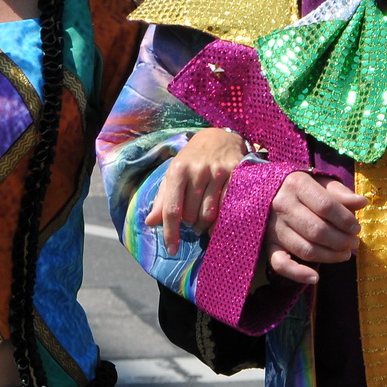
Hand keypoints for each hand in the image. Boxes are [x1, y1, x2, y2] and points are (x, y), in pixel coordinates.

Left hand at [142, 128, 247, 252]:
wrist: (219, 136)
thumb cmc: (192, 159)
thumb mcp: (173, 174)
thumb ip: (162, 198)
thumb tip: (150, 222)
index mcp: (178, 170)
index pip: (171, 209)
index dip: (170, 233)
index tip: (172, 250)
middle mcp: (197, 170)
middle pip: (191, 215)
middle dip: (189, 224)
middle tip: (192, 219)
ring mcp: (218, 172)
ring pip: (209, 214)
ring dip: (204, 224)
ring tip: (203, 218)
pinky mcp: (235, 174)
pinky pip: (227, 207)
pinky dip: (220, 219)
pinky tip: (217, 218)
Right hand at [262, 174, 367, 284]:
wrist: (267, 192)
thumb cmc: (301, 188)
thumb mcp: (320, 182)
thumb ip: (340, 192)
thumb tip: (362, 202)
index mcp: (296, 184)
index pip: (326, 206)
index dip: (345, 220)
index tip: (356, 228)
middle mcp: (282, 205)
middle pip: (317, 230)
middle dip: (341, 240)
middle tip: (354, 243)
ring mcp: (273, 227)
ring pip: (306, 249)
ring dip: (330, 256)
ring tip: (345, 254)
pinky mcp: (268, 245)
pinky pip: (280, 264)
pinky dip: (297, 273)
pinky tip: (315, 278)